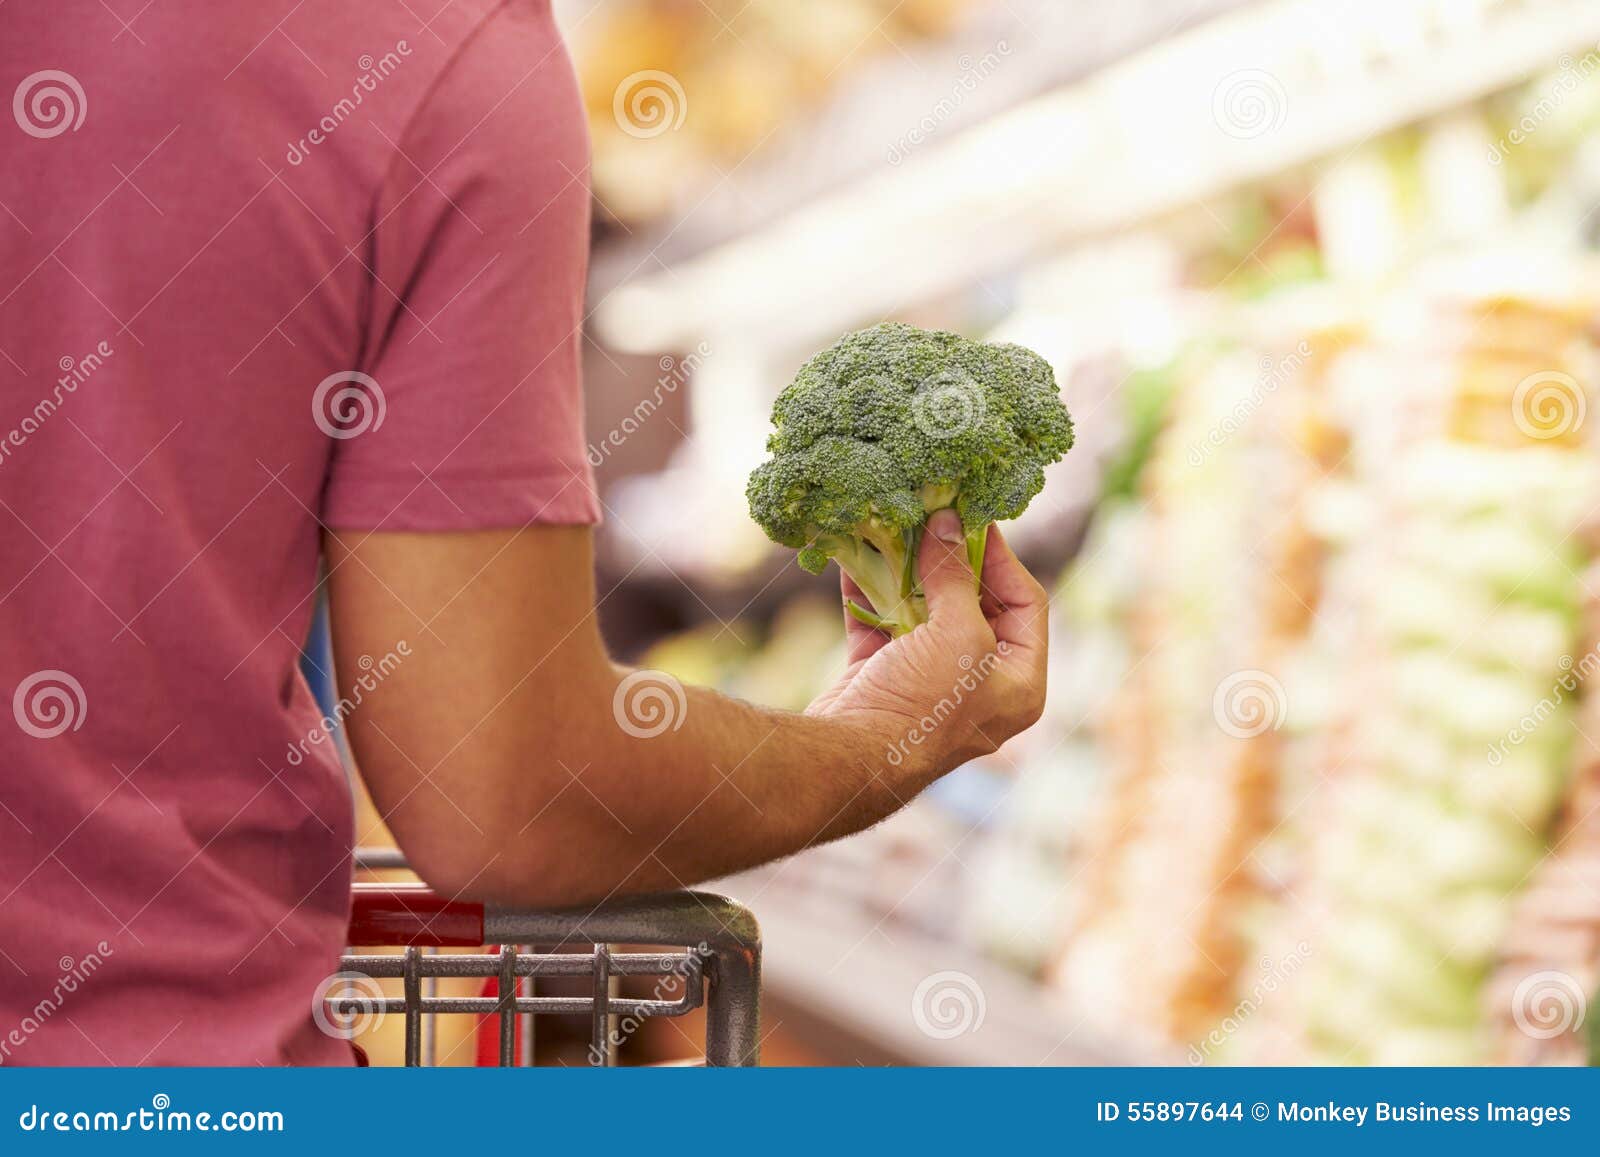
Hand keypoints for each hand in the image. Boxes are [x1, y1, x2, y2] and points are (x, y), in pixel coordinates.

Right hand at [806, 509, 1048, 784]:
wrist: (850, 760)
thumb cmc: (924, 705)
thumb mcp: (958, 634)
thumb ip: (956, 575)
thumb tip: (947, 523)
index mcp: (1020, 684)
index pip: (1028, 606)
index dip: (1003, 560)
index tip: (974, 521)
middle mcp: (981, 687)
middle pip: (976, 606)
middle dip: (951, 562)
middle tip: (934, 520)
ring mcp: (929, 685)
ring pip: (925, 614)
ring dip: (908, 573)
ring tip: (897, 530)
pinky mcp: (883, 681)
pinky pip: (881, 626)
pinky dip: (870, 594)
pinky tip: (858, 558)